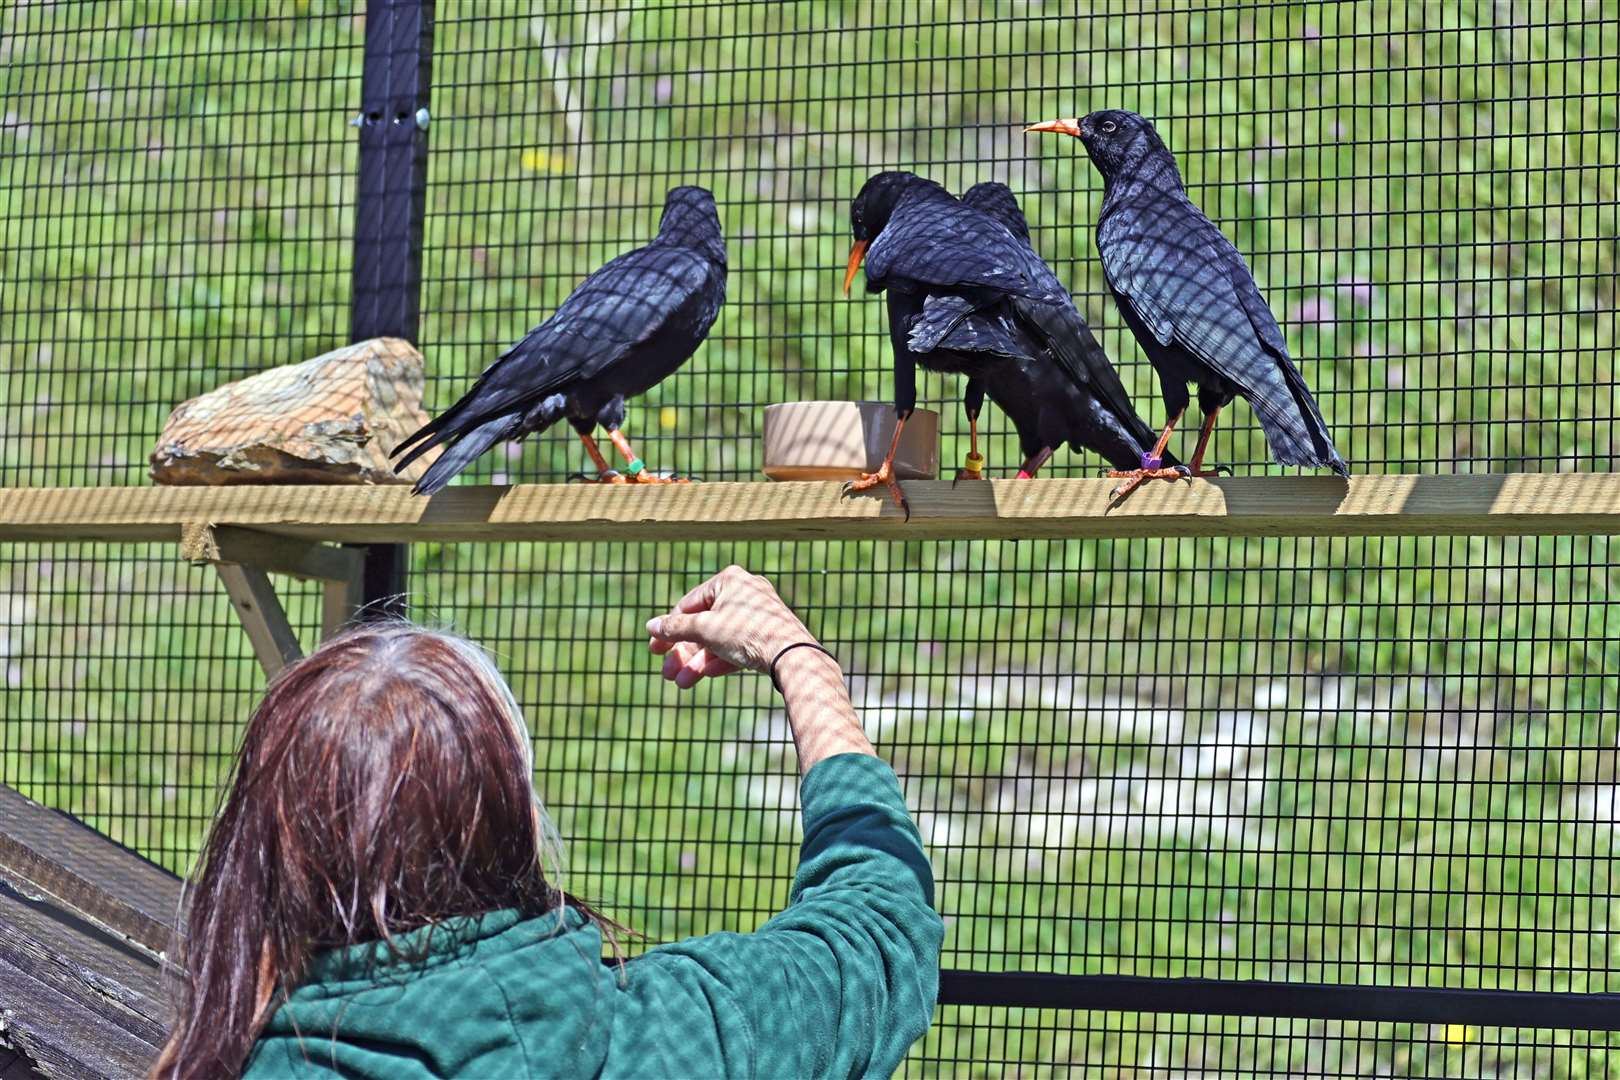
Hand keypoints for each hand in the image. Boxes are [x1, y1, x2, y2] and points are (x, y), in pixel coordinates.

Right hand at [646, 565, 818, 689]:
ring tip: (682, 684)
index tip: (654, 651)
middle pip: (703, 625)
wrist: (792, 655)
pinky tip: (703, 676)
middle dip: (683, 653)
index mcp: (729, 580)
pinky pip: (737, 645)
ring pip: (719, 639)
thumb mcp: (704, 630)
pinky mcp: (768, 634)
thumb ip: (675, 628)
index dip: (669, 629)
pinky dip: (720, 661)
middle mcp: (745, 592)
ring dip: (698, 662)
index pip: (688, 604)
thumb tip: (650, 626)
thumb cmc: (748, 633)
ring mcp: (758, 614)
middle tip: (667, 674)